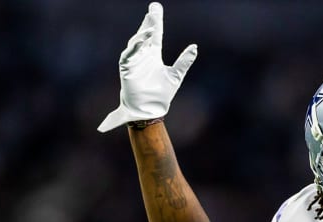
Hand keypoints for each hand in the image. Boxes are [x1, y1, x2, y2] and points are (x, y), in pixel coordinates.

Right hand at [97, 2, 197, 131]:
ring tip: (151, 27)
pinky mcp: (127, 68)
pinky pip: (128, 54)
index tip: (156, 8)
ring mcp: (134, 60)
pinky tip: (141, 40)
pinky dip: (134, 47)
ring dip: (143, 34)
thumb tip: (195, 47)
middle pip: (145, 34)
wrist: (150, 110)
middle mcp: (143, 55)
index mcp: (153, 55)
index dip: (156, 22)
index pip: (156, 35)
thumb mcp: (176, 75)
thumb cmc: (161, 95)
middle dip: (149, 22)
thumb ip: (184, 61)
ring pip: (137, 42)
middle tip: (153, 9)